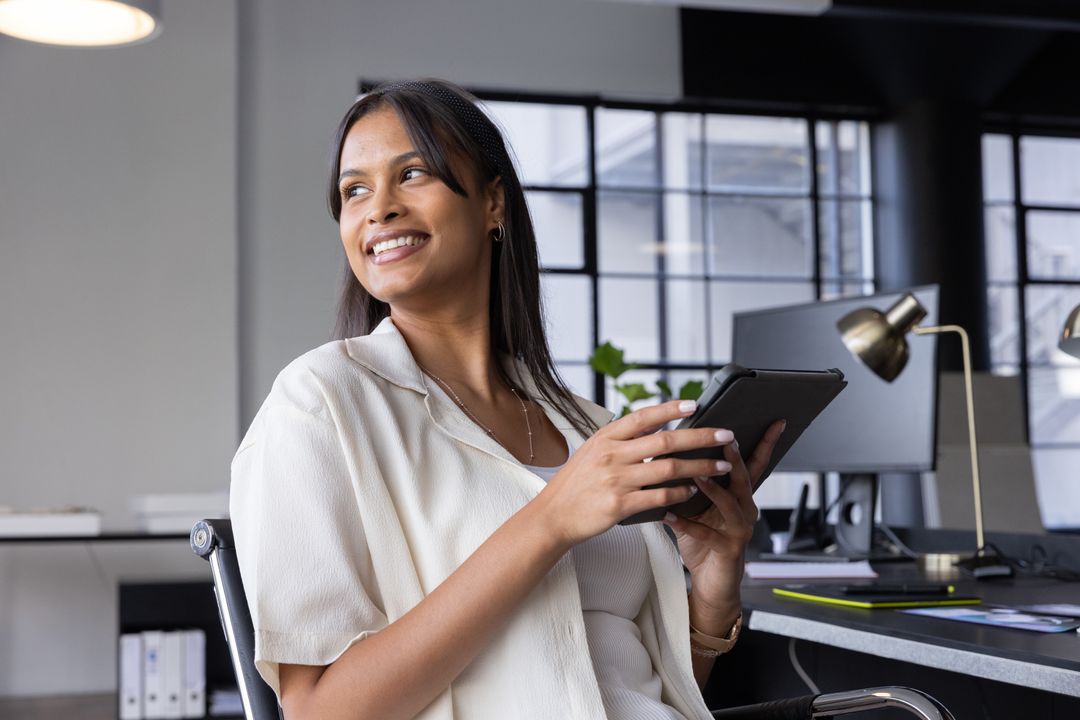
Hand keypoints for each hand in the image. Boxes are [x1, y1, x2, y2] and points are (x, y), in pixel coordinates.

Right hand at [536, 400, 732, 547]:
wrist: (553, 515)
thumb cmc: (575, 483)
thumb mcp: (592, 451)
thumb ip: (622, 439)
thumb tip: (655, 425)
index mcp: (606, 437)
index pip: (644, 416)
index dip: (671, 409)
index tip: (695, 404)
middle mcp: (612, 455)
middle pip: (666, 441)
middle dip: (701, 437)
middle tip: (725, 435)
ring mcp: (616, 480)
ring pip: (669, 469)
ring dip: (700, 467)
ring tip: (721, 466)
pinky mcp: (621, 505)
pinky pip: (660, 496)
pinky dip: (680, 493)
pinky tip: (692, 491)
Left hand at [662, 419, 785, 633]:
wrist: (712, 582)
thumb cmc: (704, 541)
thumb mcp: (698, 507)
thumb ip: (692, 482)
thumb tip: (670, 452)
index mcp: (740, 496)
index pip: (755, 464)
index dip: (765, 442)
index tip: (774, 421)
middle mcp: (746, 509)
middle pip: (745, 478)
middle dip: (736, 457)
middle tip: (727, 438)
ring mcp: (740, 530)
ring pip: (730, 504)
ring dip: (713, 487)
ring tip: (696, 472)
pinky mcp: (728, 550)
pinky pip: (706, 534)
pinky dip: (685, 524)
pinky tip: (667, 516)